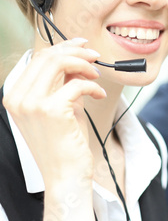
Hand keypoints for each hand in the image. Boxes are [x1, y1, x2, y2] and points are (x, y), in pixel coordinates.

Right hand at [3, 39, 105, 220]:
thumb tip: (78, 62)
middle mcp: (18, 97)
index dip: (62, 47)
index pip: (37, 59)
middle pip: (47, 56)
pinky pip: (76, 83)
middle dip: (75, 51)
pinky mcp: (51, 110)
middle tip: (95, 57)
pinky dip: (92, 85)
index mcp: (16, 96)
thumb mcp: (62, 108)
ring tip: (97, 74)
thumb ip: (64, 84)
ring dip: (83, 64)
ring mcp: (31, 103)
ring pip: (58, 63)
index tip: (81, 45)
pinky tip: (99, 93)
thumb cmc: (65, 145)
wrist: (65, 175)